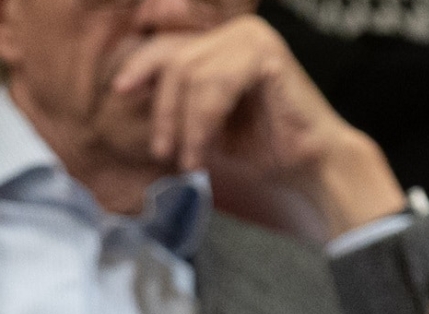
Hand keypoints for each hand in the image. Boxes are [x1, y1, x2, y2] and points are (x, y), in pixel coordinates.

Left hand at [112, 15, 404, 239]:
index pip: (167, 47)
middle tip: (162, 151)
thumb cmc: (259, 147)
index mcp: (221, 42)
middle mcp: (237, 32)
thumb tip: (126, 89)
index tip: (120, 91)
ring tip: (189, 160)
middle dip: (162, 111)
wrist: (308, 165)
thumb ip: (176, 100)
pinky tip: (204, 151)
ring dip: (183, 125)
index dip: (140, 66)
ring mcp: (253, 38)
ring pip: (189, 74)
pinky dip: (202, 123)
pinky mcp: (266, 54)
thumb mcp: (203, 121)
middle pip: (173, 60)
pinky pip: (214, 85)